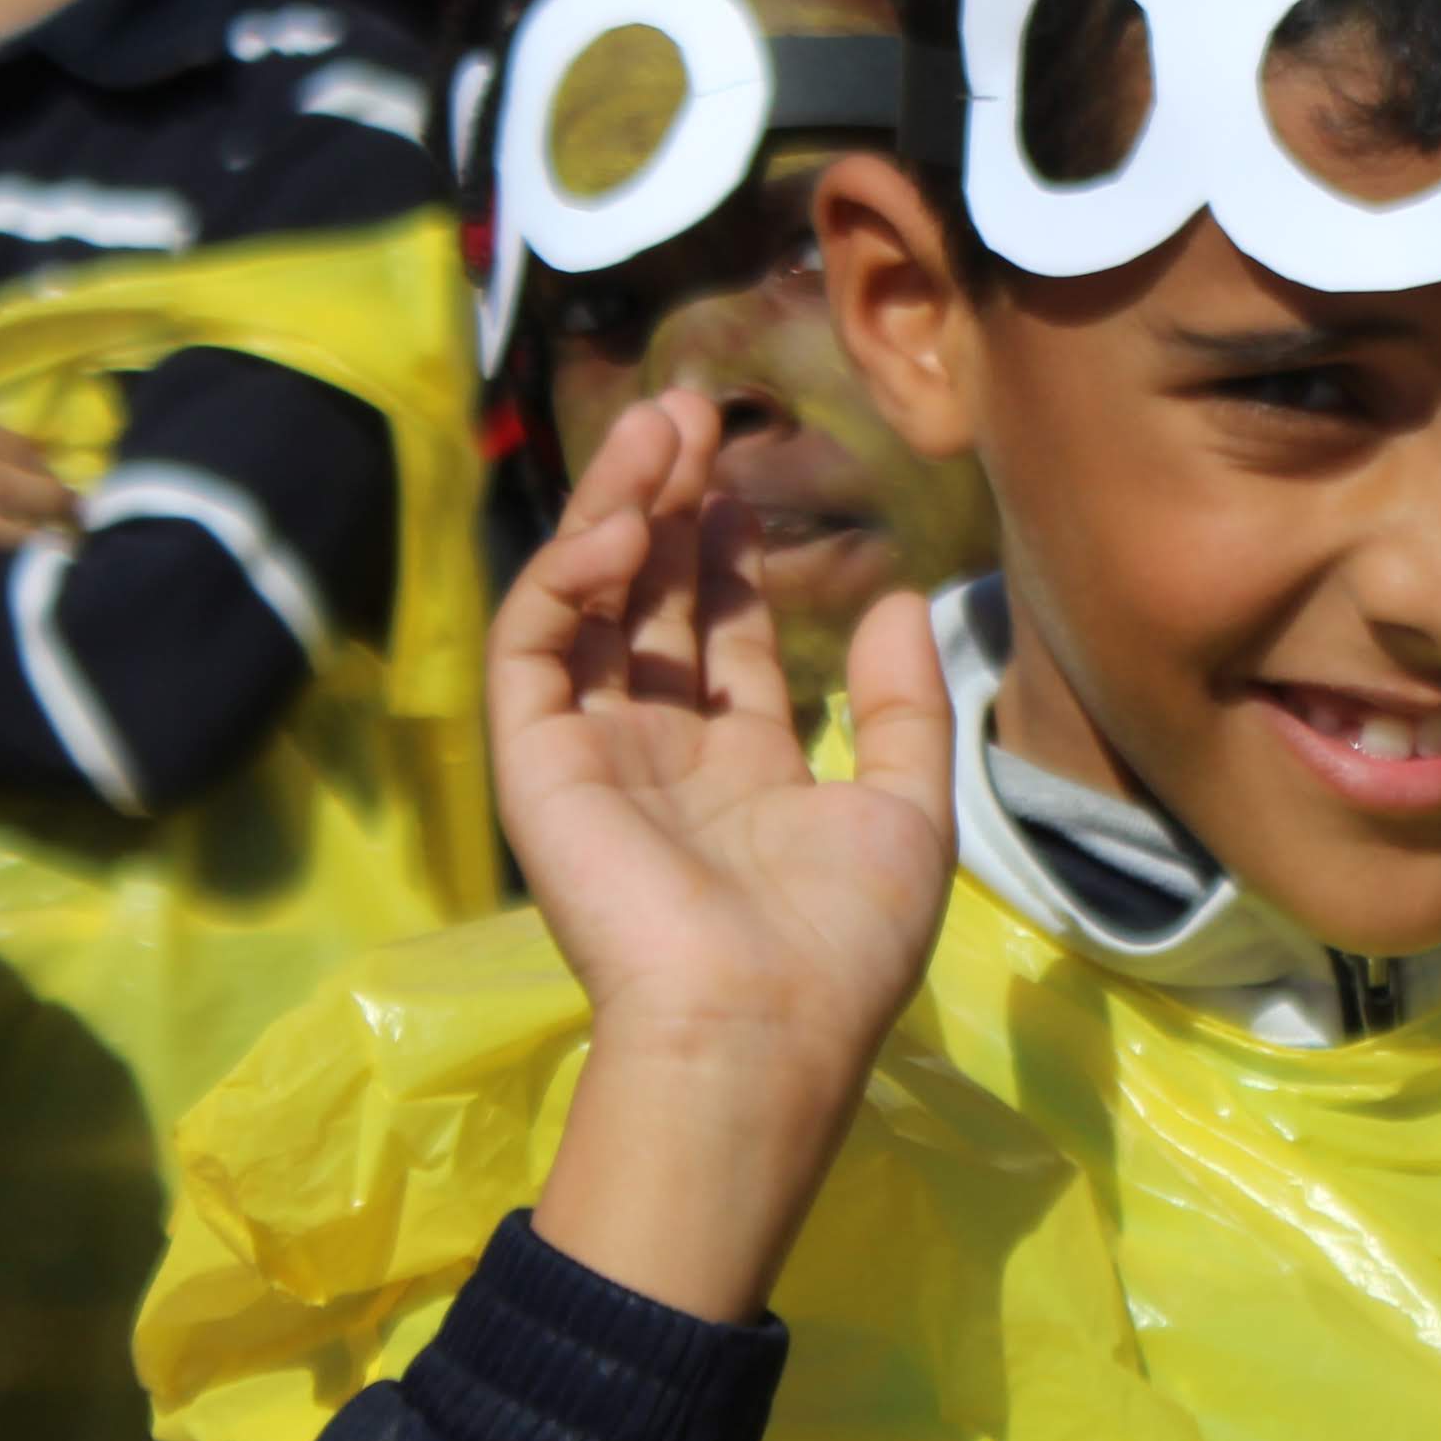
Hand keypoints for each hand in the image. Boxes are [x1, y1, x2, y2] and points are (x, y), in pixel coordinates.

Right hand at [511, 389, 956, 1322]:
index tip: (741, 476)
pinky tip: (619, 526)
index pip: (721, 638)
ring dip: (613, 512)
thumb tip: (902, 602)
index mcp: (740, 771)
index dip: (728, 555)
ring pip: (586, 608)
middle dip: (667, 505)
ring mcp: (591, 758)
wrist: (760, 1027)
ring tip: (655, 430)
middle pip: (648, 604)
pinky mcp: (535, 766)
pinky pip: (533, 651)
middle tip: (691, 413)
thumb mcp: (907, 812)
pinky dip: (565, 578)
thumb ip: (900, 707)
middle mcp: (659, 756)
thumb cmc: (839, 944)